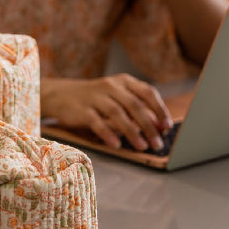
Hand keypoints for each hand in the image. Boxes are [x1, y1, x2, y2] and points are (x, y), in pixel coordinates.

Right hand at [41, 74, 172, 150]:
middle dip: (149, 126)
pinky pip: (97, 122)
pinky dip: (108, 134)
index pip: (147, 92)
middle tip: (158, 143)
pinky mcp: (81, 109)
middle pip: (134, 105)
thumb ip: (137, 109)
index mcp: (123, 81)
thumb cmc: (96, 99)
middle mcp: (111, 86)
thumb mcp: (117, 98)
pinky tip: (116, 145)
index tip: (167, 126)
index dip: (159, 109)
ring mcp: (95, 97)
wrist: (61, 95)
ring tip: (142, 147)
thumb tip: (159, 127)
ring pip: (117, 113)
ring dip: (132, 132)